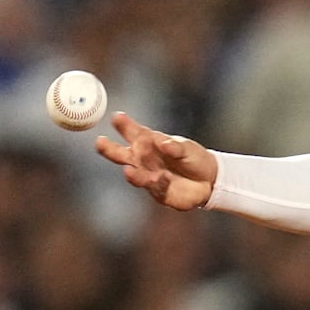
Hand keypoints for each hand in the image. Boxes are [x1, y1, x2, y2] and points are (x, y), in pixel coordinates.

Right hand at [96, 112, 217, 209]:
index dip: (124, 125)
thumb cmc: (194, 158)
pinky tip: (162, 178)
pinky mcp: (157, 192)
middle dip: (109, 148)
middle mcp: (143, 160)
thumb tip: (163, 144)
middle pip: (121, 154)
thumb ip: (175, 147)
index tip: (117, 117)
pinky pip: (154, 188)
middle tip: (100, 142)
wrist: (209, 180)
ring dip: (132, 173)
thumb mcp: (187, 149)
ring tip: (128, 170)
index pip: (133, 132)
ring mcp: (148, 176)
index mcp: (148, 143)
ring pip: (134, 174)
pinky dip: (157, 183)